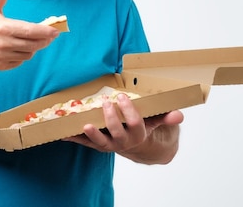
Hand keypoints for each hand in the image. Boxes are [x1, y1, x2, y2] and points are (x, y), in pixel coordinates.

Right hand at [0, 0, 59, 69]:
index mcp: (2, 28)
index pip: (29, 31)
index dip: (44, 31)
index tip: (55, 31)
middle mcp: (2, 44)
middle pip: (32, 44)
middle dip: (44, 40)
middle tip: (51, 36)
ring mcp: (1, 56)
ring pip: (28, 54)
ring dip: (34, 48)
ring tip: (36, 41)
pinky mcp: (0, 66)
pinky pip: (19, 62)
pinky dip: (24, 55)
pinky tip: (23, 48)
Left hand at [64, 93, 183, 161]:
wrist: (135, 145)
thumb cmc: (143, 126)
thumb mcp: (156, 120)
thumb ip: (165, 116)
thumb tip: (179, 114)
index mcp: (139, 134)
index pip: (135, 123)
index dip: (129, 111)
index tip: (123, 97)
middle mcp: (123, 142)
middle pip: (117, 132)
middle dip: (111, 118)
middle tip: (106, 102)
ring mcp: (109, 144)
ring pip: (100, 142)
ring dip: (92, 134)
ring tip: (84, 124)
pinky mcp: (96, 145)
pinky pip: (84, 142)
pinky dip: (73, 138)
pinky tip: (63, 133)